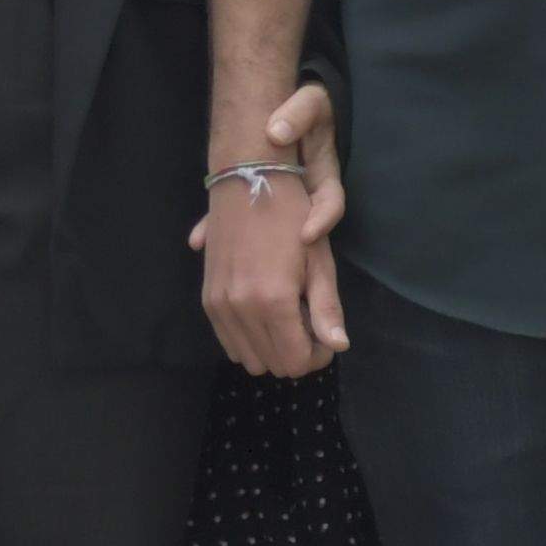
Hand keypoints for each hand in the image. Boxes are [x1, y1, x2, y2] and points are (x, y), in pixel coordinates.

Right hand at [192, 81, 353, 378]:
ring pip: (248, 357)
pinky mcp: (207, 299)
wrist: (247, 181)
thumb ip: (326, 308)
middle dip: (297, 353)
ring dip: (273, 347)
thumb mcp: (319, 261)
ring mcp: (219, 306)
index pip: (297, 361)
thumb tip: (338, 346)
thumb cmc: (293, 217)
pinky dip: (250, 337)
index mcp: (274, 302)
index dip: (318, 356)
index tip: (327, 338)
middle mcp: (241, 310)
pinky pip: (228, 340)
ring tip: (290, 316)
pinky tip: (267, 310)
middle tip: (310, 325)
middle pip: (273, 364)